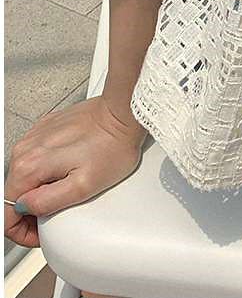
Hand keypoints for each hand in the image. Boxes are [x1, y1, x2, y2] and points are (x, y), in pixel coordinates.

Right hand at [4, 95, 146, 247]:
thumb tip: (26, 208)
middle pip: (14, 194)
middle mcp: (26, 148)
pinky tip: (67, 170)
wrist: (124, 113)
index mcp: (30, 166)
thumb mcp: (83, 186)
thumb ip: (47, 202)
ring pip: (24, 176)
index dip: (22, 231)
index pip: (6, 212)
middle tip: (56, 215)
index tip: (40, 234)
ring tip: (65, 191)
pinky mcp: (47, 128)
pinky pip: (36, 157)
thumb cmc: (112, 146)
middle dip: (31, 211)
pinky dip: (46, 170)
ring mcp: (36, 135)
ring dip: (39, 190)